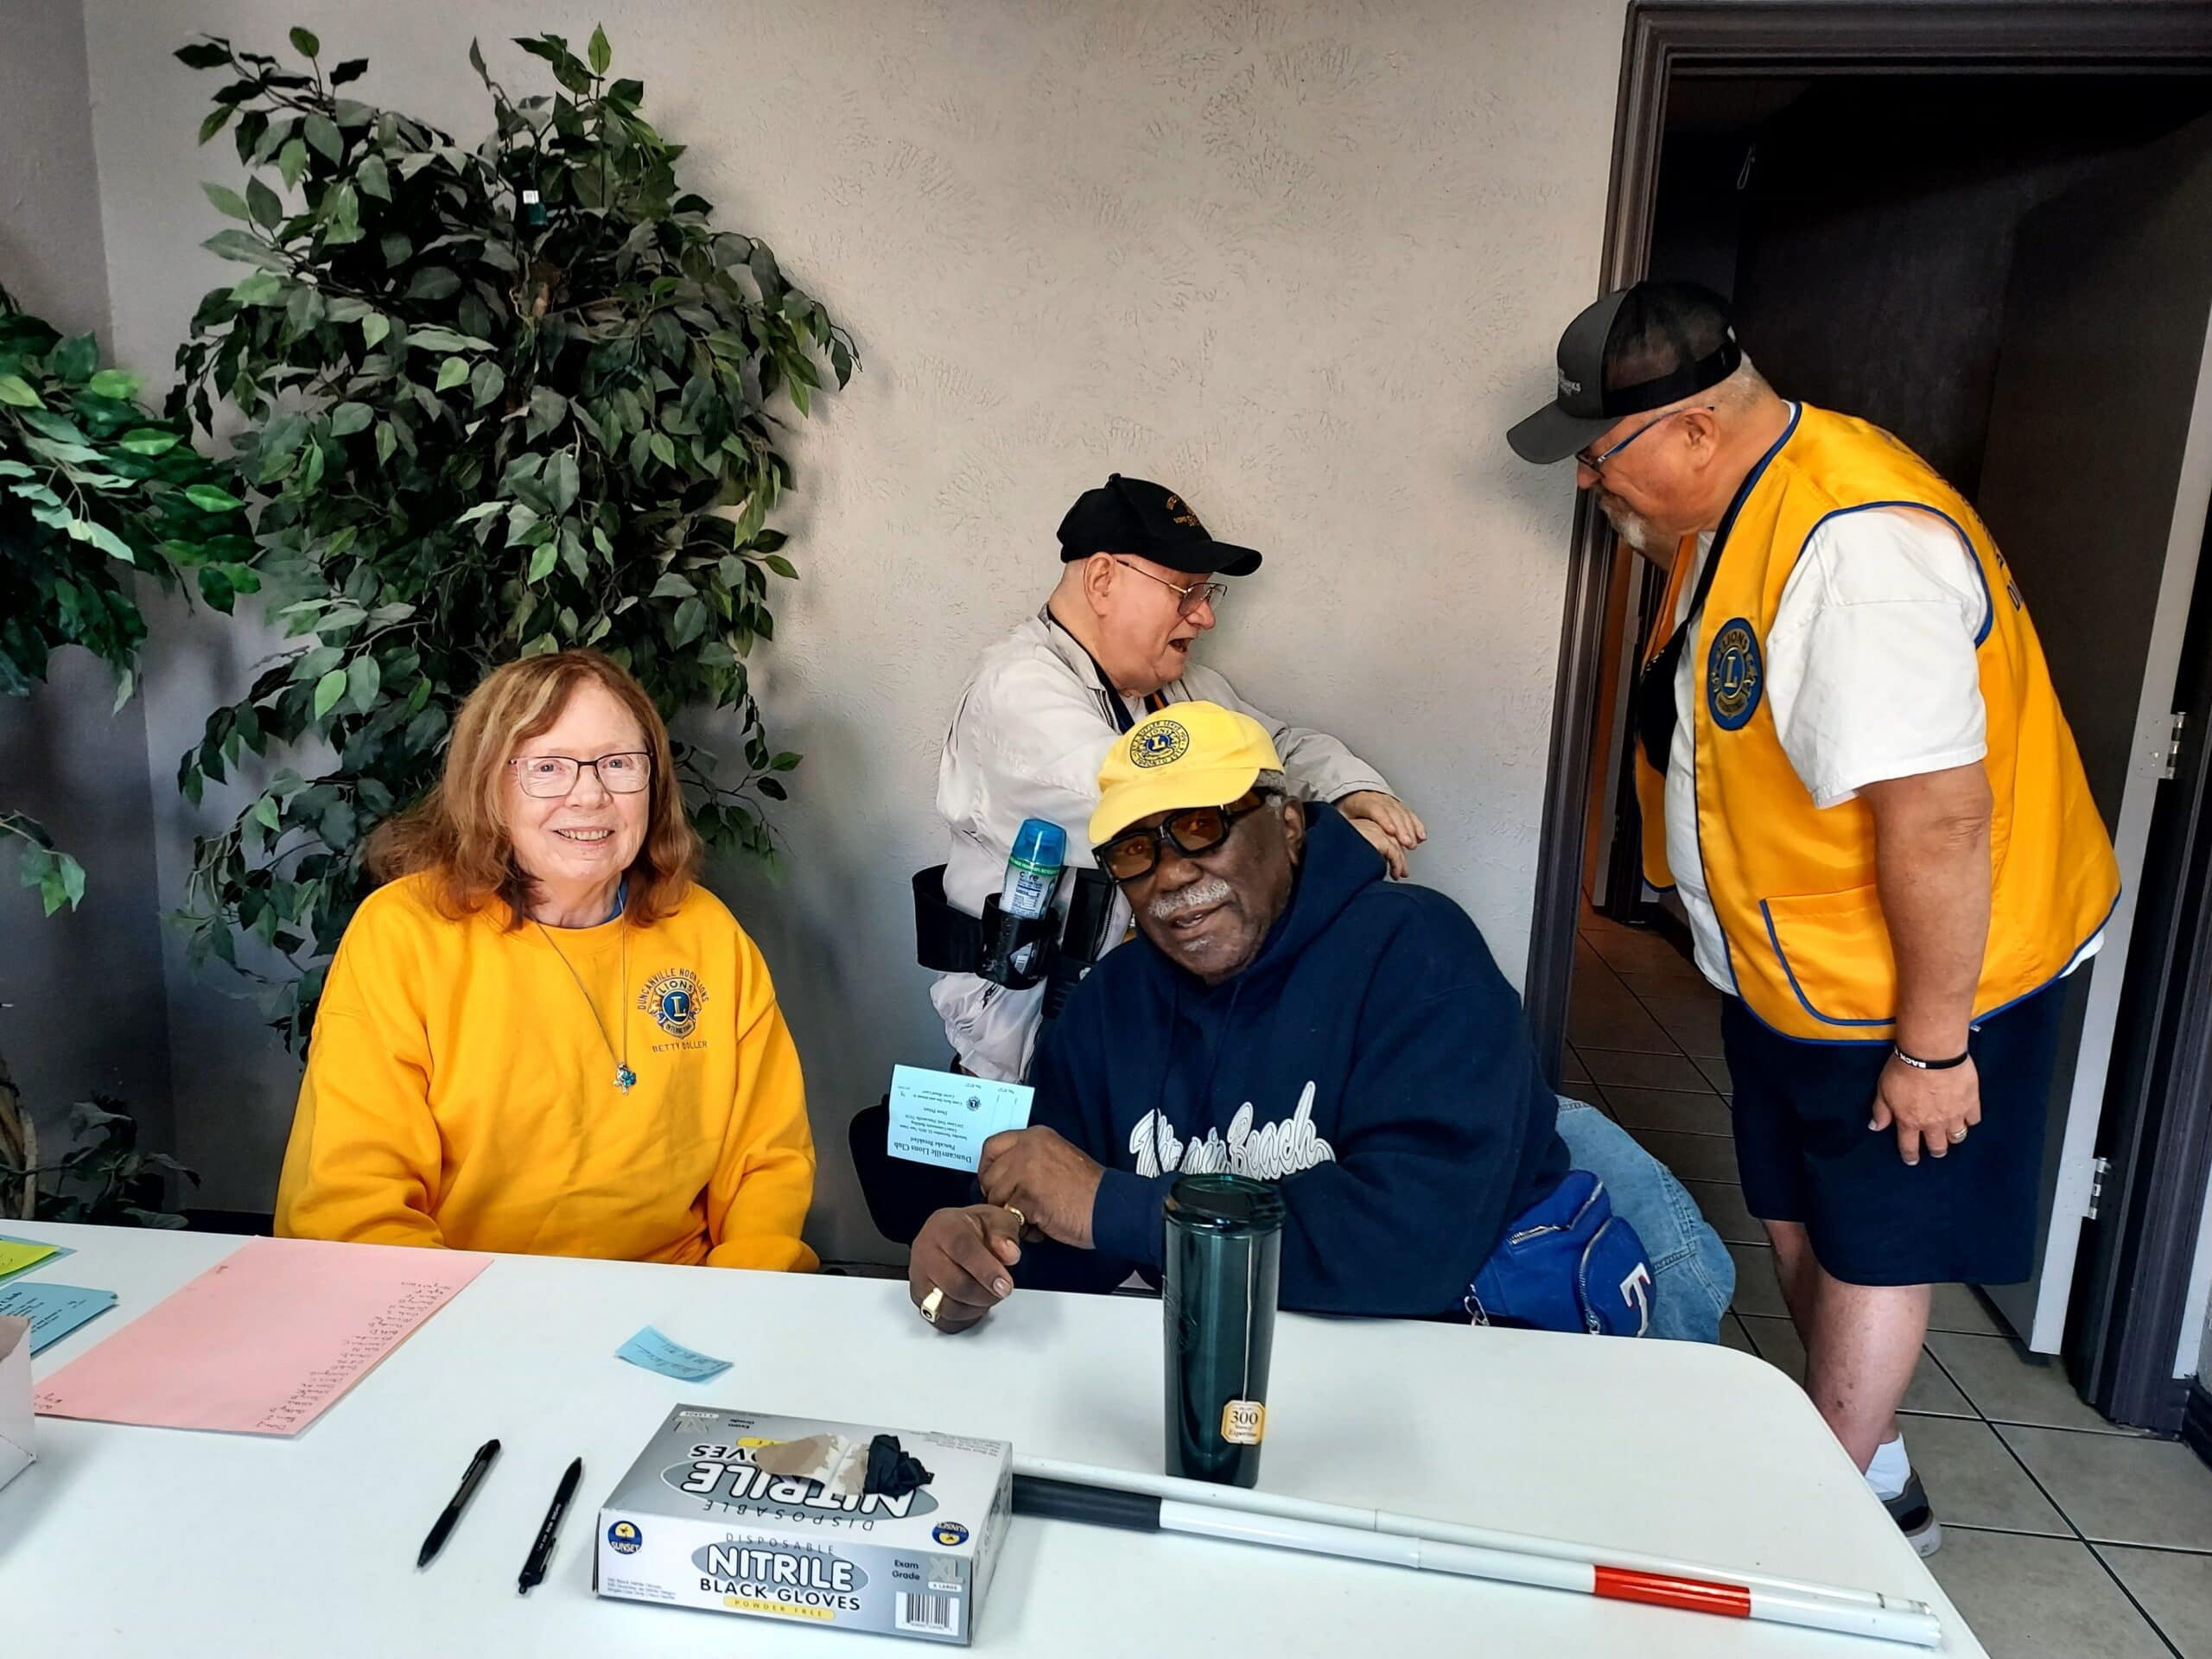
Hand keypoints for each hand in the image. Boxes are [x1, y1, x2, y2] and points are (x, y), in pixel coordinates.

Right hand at [908, 1205, 1023, 1334]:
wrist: (956, 1234)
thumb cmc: (974, 1228)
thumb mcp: (997, 1220)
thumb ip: (1005, 1235)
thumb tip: (1010, 1254)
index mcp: (943, 1227)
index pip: (962, 1249)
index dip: (986, 1270)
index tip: (1005, 1284)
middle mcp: (924, 1252)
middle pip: (954, 1284)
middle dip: (986, 1293)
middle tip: (1003, 1289)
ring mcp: (919, 1278)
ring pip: (948, 1307)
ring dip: (976, 1307)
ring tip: (988, 1293)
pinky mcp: (920, 1300)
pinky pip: (944, 1321)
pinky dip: (965, 1318)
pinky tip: (975, 1303)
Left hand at [978, 1126, 1101, 1248]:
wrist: (1110, 1207)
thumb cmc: (1089, 1190)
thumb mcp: (1056, 1158)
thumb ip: (1029, 1160)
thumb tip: (1001, 1175)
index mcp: (1035, 1136)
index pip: (992, 1146)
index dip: (988, 1168)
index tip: (994, 1183)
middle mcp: (1028, 1147)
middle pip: (989, 1173)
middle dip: (997, 1195)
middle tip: (1016, 1207)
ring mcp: (1026, 1170)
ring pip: (994, 1196)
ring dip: (1008, 1212)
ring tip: (1034, 1218)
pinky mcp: (1027, 1195)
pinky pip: (1007, 1215)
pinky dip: (1020, 1227)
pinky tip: (1039, 1227)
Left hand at [1336, 791, 1425, 879]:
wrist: (1351, 795)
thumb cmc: (1345, 810)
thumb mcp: (1340, 817)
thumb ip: (1345, 827)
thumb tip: (1344, 841)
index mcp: (1361, 801)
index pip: (1374, 809)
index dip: (1384, 820)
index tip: (1391, 831)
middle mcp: (1378, 799)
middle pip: (1392, 812)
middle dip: (1401, 828)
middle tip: (1406, 843)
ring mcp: (1390, 801)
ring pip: (1402, 813)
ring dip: (1410, 829)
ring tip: (1414, 843)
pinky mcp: (1398, 806)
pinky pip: (1410, 814)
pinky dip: (1417, 825)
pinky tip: (1421, 836)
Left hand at [1871, 1055, 1981, 1165]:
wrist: (1932, 1054)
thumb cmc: (1904, 1070)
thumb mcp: (1883, 1090)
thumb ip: (1881, 1111)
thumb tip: (1875, 1127)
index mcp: (1910, 1122)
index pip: (1909, 1147)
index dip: (1910, 1156)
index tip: (1911, 1160)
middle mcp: (1933, 1124)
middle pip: (1937, 1146)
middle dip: (1936, 1151)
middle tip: (1935, 1151)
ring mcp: (1954, 1115)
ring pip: (1958, 1136)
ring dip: (1953, 1138)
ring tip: (1951, 1136)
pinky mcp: (1971, 1103)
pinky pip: (1973, 1119)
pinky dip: (1969, 1120)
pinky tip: (1966, 1117)